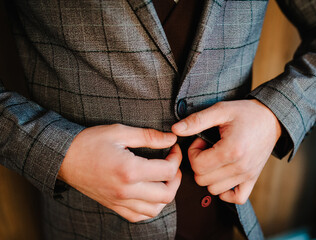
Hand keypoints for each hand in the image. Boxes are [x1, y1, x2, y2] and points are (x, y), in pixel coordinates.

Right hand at [58, 124, 181, 221]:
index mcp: (129, 170)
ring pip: (155, 209)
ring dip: (165, 194)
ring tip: (163, 178)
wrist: (63, 157)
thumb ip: (148, 136)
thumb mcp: (120, 132)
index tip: (173, 148)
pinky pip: (138, 216)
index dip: (176, 158)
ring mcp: (119, 201)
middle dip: (176, 178)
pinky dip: (150, 207)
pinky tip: (149, 193)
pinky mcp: (113, 206)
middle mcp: (126, 190)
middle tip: (172, 164)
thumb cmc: (89, 142)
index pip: (167, 171)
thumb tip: (171, 138)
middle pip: (166, 194)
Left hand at [172, 99, 280, 203]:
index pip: (197, 165)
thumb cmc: (245, 112)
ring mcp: (248, 176)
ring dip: (209, 176)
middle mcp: (240, 167)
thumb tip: (175, 130)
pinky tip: (223, 175)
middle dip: (199, 163)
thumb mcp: (220, 110)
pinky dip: (226, 191)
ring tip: (216, 158)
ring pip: (214, 190)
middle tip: (208, 148)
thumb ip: (196, 120)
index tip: (201, 141)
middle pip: (203, 180)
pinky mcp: (253, 180)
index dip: (193, 152)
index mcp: (231, 150)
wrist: (271, 118)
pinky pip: (236, 198)